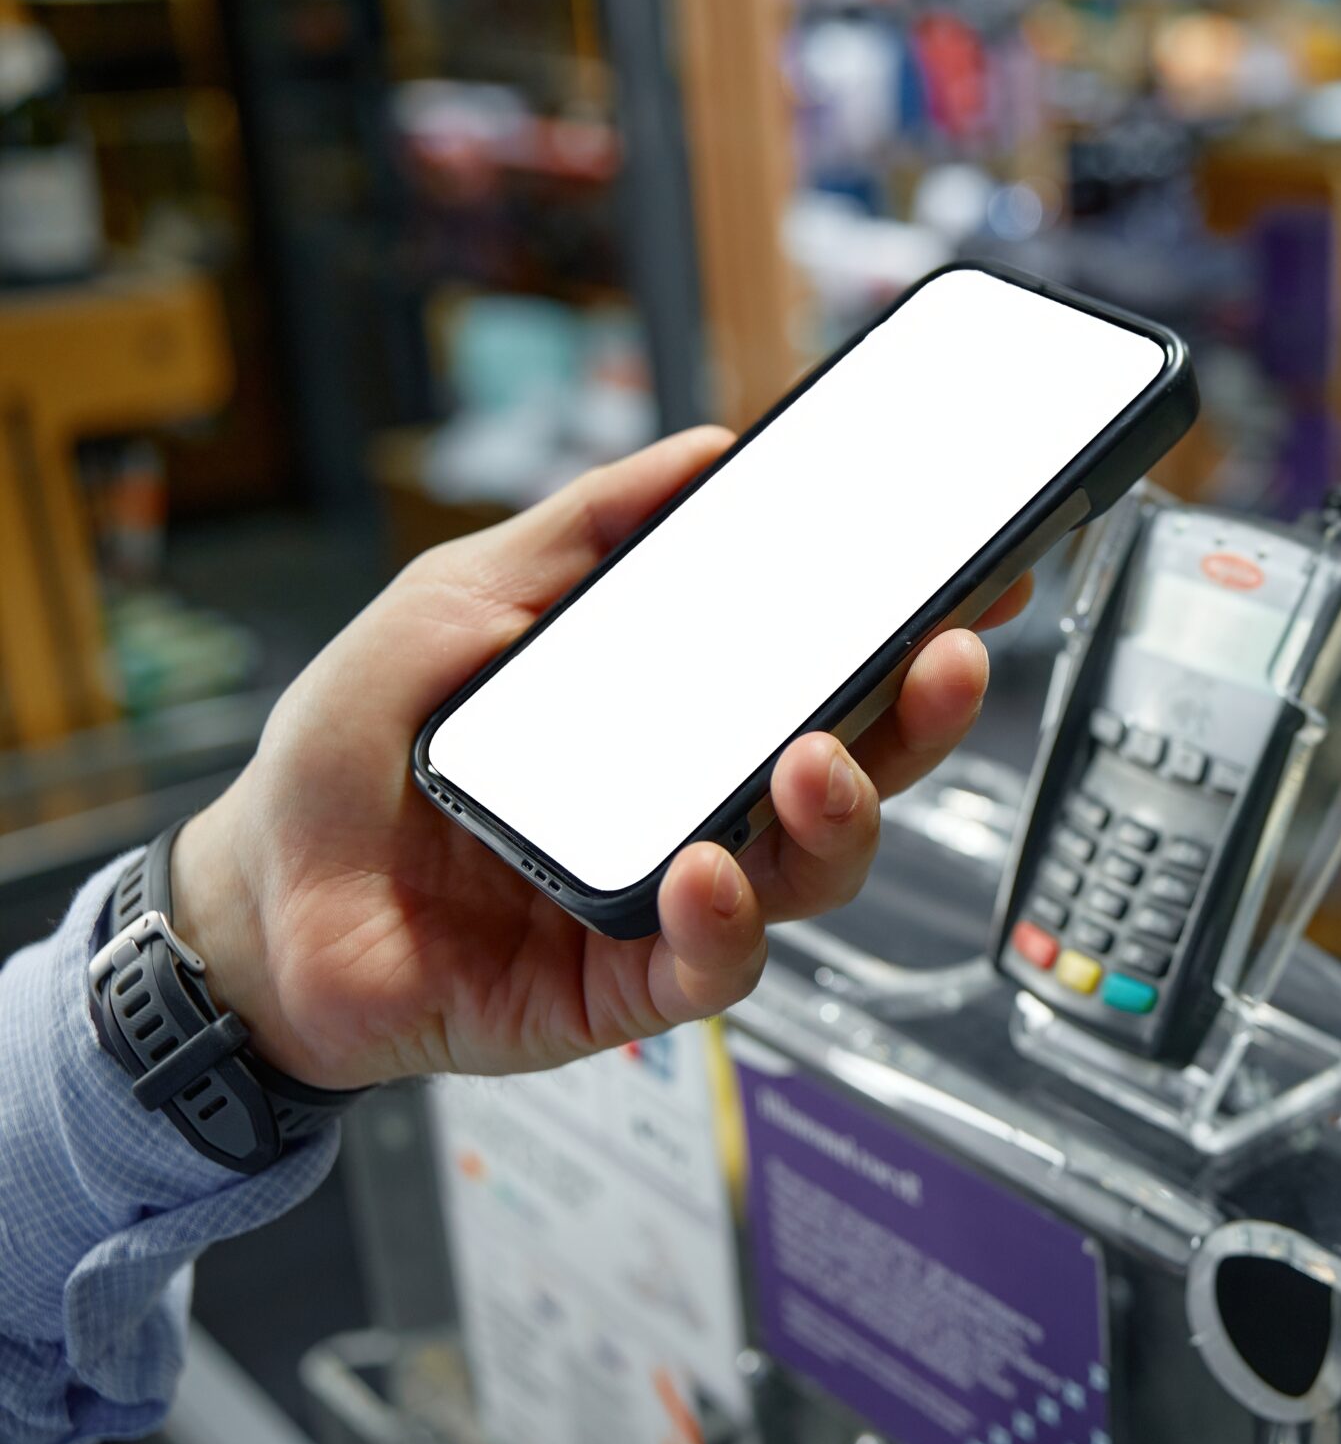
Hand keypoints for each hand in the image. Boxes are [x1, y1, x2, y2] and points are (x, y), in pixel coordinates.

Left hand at [170, 425, 1033, 1088]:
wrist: (258, 898)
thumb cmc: (357, 750)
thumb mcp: (460, 598)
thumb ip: (581, 529)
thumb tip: (708, 453)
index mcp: (683, 720)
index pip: (830, 674)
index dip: (913, 634)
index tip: (980, 577)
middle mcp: (704, 809)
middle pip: (857, 771)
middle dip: (922, 718)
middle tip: (945, 657)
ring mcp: (675, 903)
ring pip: (813, 873)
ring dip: (838, 814)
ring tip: (810, 763)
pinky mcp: (625, 989)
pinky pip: (713, 966)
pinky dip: (724, 918)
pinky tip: (700, 868)